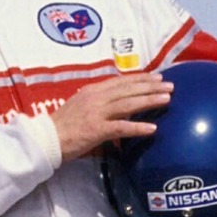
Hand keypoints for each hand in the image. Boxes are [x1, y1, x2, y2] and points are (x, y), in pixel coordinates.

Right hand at [52, 71, 170, 160]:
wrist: (47, 138)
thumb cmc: (64, 125)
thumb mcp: (82, 106)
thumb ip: (100, 103)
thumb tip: (119, 105)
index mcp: (93, 91)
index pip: (121, 82)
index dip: (140, 79)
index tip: (157, 77)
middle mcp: (96, 98)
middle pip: (128, 90)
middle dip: (150, 87)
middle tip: (170, 85)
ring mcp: (96, 113)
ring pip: (127, 104)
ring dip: (149, 101)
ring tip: (167, 99)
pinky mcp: (96, 130)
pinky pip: (121, 127)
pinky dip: (137, 127)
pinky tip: (152, 128)